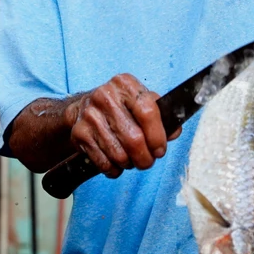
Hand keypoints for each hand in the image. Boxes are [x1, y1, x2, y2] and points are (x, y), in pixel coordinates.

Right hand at [64, 74, 178, 177]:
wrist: (83, 110)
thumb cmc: (120, 109)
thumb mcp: (140, 104)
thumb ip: (161, 116)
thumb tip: (174, 132)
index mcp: (125, 84)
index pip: (148, 111)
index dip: (158, 136)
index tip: (160, 149)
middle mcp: (105, 95)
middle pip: (134, 138)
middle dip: (145, 158)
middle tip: (147, 161)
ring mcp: (90, 114)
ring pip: (119, 154)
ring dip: (129, 164)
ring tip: (130, 160)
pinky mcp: (79, 133)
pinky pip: (104, 162)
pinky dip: (114, 169)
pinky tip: (115, 163)